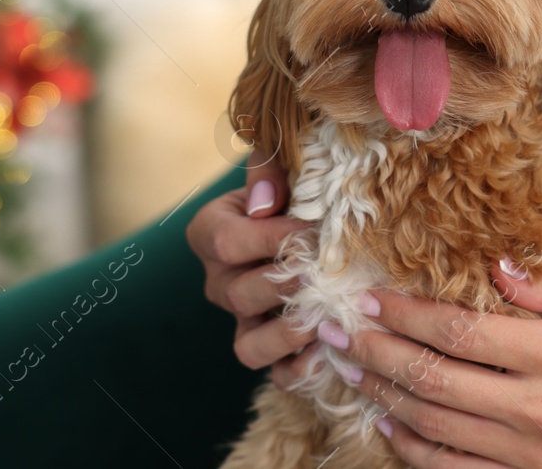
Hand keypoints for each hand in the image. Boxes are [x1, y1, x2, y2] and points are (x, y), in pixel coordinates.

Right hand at [185, 148, 314, 377]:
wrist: (303, 216)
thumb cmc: (289, 187)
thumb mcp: (277, 167)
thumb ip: (268, 170)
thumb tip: (265, 203)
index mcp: (210, 233)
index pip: (227, 242)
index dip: (270, 239)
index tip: (312, 230)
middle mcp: (219, 282)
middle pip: (240, 294)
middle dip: (285, 284)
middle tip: (322, 272)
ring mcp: (241, 320)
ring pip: (249, 346)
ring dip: (288, 334)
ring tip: (323, 315)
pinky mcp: (267, 347)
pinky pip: (275, 374)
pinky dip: (301, 369)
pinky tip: (331, 348)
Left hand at [319, 260, 541, 467]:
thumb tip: (497, 267)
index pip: (461, 330)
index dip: (406, 314)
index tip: (371, 298)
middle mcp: (538, 408)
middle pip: (433, 378)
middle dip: (375, 351)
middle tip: (332, 329)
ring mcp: (528, 454)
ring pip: (434, 425)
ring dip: (382, 394)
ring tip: (347, 368)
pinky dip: (413, 449)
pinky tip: (387, 423)